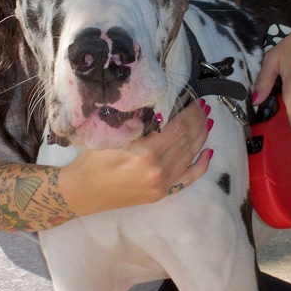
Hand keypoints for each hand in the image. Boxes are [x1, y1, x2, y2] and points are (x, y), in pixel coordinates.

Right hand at [59, 101, 211, 215]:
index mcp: (146, 152)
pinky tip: (208, 152)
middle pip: (188, 139)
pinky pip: (189, 178)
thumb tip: (161, 106)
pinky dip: (201, 165)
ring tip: (206, 120)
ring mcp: (162, 183)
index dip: (190, 111)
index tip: (193, 98)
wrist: (82, 192)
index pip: (179, 126)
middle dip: (198, 120)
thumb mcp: (111, 134)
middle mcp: (158, 169)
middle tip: (201, 105)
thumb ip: (137, 122)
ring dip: (201, 136)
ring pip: (191, 155)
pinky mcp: (162, 193)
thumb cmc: (92, 161)